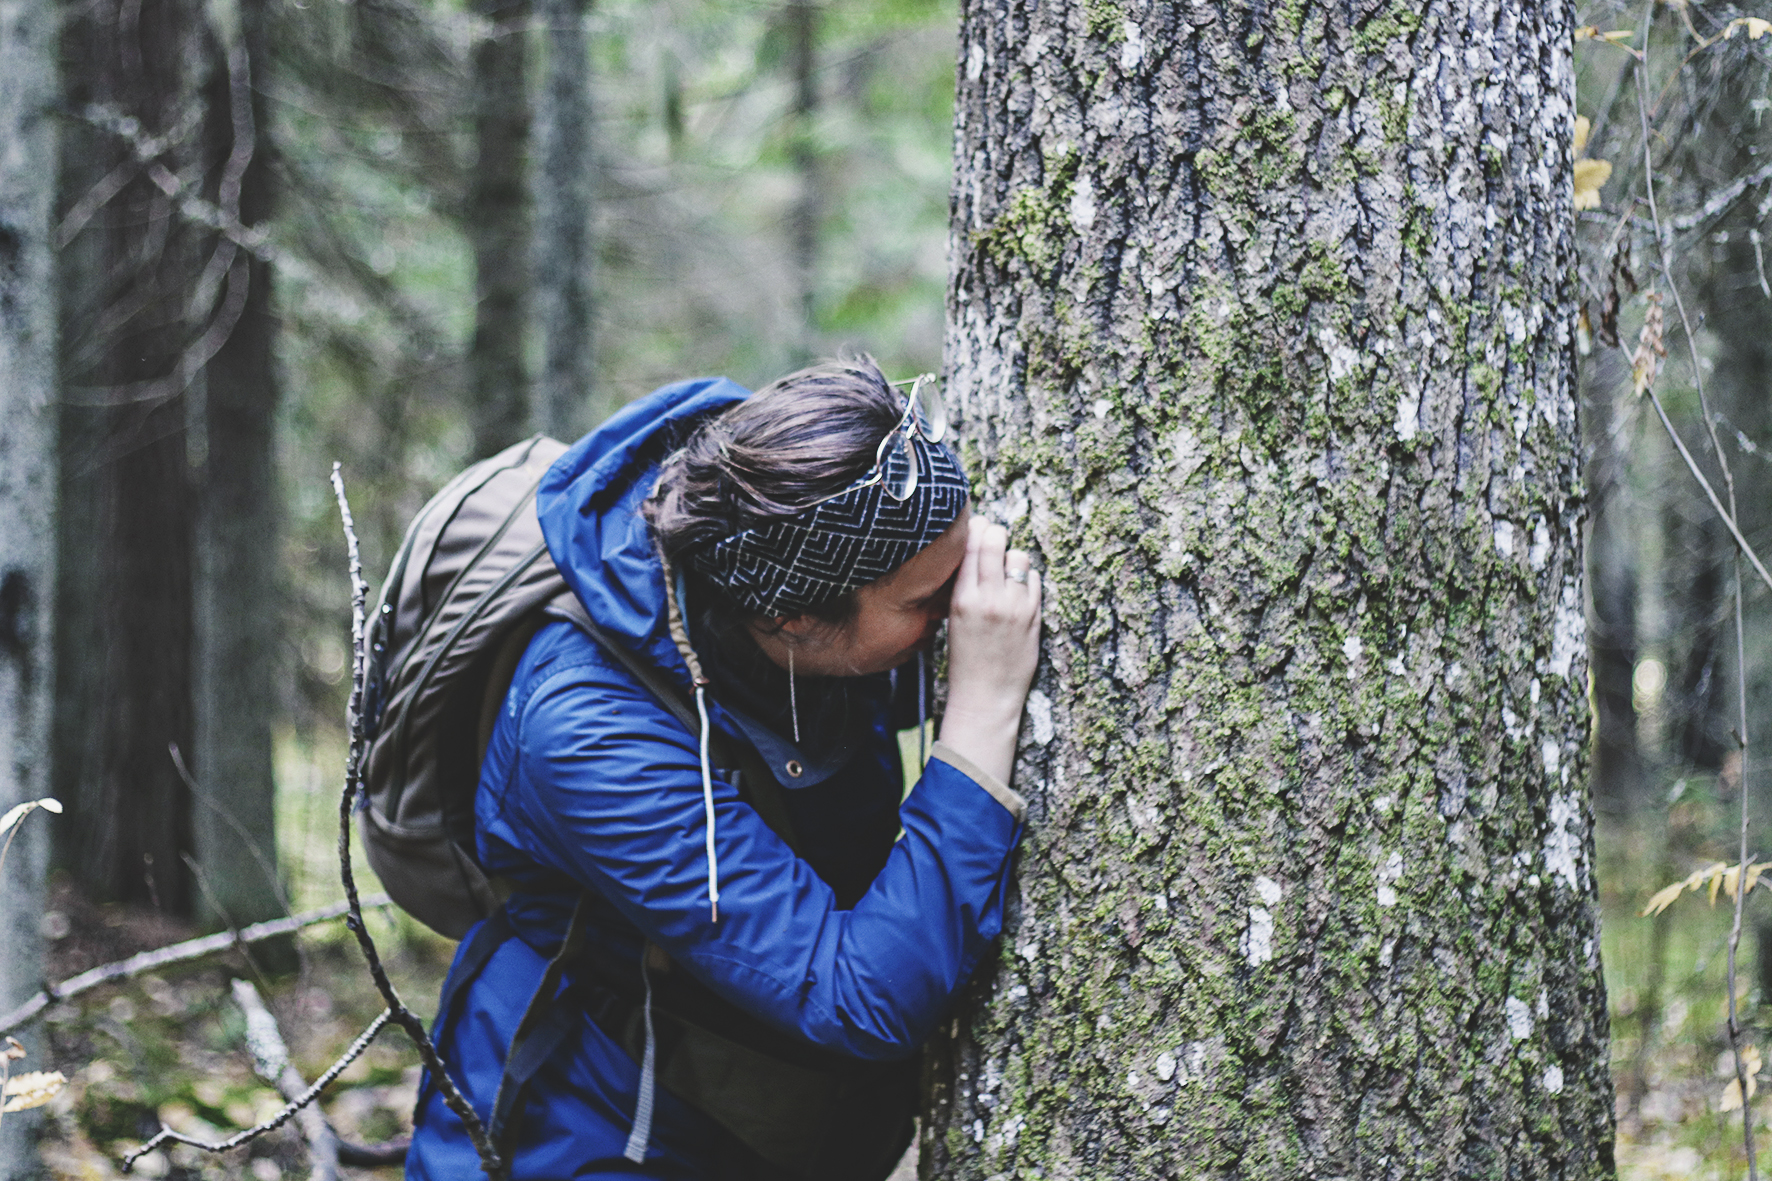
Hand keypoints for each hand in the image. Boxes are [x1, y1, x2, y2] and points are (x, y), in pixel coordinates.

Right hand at [940, 516, 1041, 786]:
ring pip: (1019, 558)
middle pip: (995, 542)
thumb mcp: (954, 618)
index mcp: (962, 599)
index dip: (974, 529)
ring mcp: (1015, 607)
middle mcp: (989, 599)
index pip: (969, 546)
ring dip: (1013, 559)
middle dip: (994, 534)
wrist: (986, 696)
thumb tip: (975, 548)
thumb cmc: (965, 658)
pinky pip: (1036, 580)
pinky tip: (1019, 592)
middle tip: (993, 538)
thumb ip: (964, 586)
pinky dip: (1028, 580)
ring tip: (1007, 571)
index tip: (975, 527)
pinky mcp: (1034, 616)